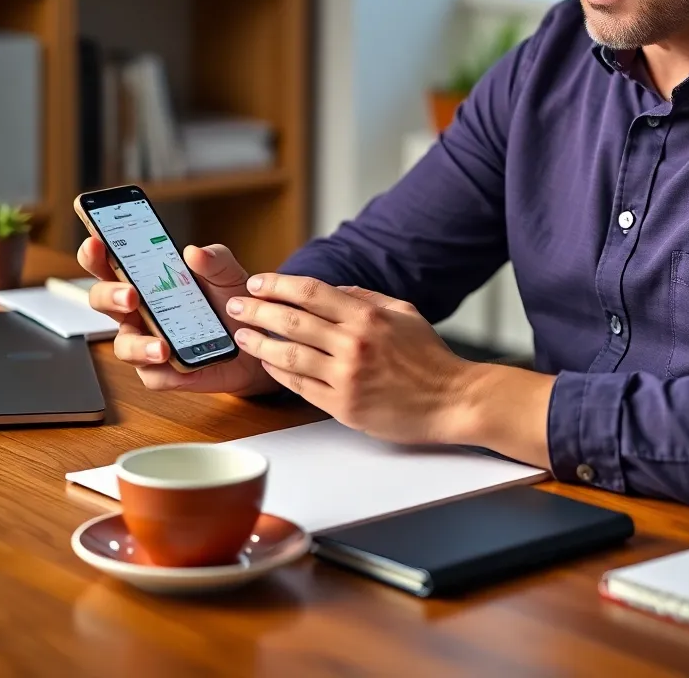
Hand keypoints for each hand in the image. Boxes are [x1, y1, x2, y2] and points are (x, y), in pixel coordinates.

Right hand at [77, 237, 278, 396]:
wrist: (256, 339)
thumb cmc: (231, 301)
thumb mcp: (227, 273)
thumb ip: (214, 259)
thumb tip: (194, 252)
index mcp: (146, 280)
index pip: (110, 264)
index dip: (95, 253)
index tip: (95, 243)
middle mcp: (139, 310)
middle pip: (103, 301)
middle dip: (110, 295)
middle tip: (130, 294)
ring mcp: (146, 341)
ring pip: (123, 345)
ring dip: (137, 345)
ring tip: (160, 346)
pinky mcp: (162, 372)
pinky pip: (153, 375)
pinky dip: (164, 371)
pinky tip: (177, 364)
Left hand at [225, 274, 474, 442]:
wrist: (452, 400)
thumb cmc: (431, 358)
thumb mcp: (404, 313)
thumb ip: (367, 298)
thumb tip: (335, 290)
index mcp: (368, 316)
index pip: (312, 292)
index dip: (279, 284)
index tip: (258, 282)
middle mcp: (354, 344)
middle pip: (292, 320)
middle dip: (258, 310)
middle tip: (237, 306)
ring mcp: (346, 377)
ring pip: (288, 355)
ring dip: (259, 343)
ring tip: (243, 335)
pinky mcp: (343, 406)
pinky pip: (300, 387)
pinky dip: (279, 373)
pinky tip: (267, 365)